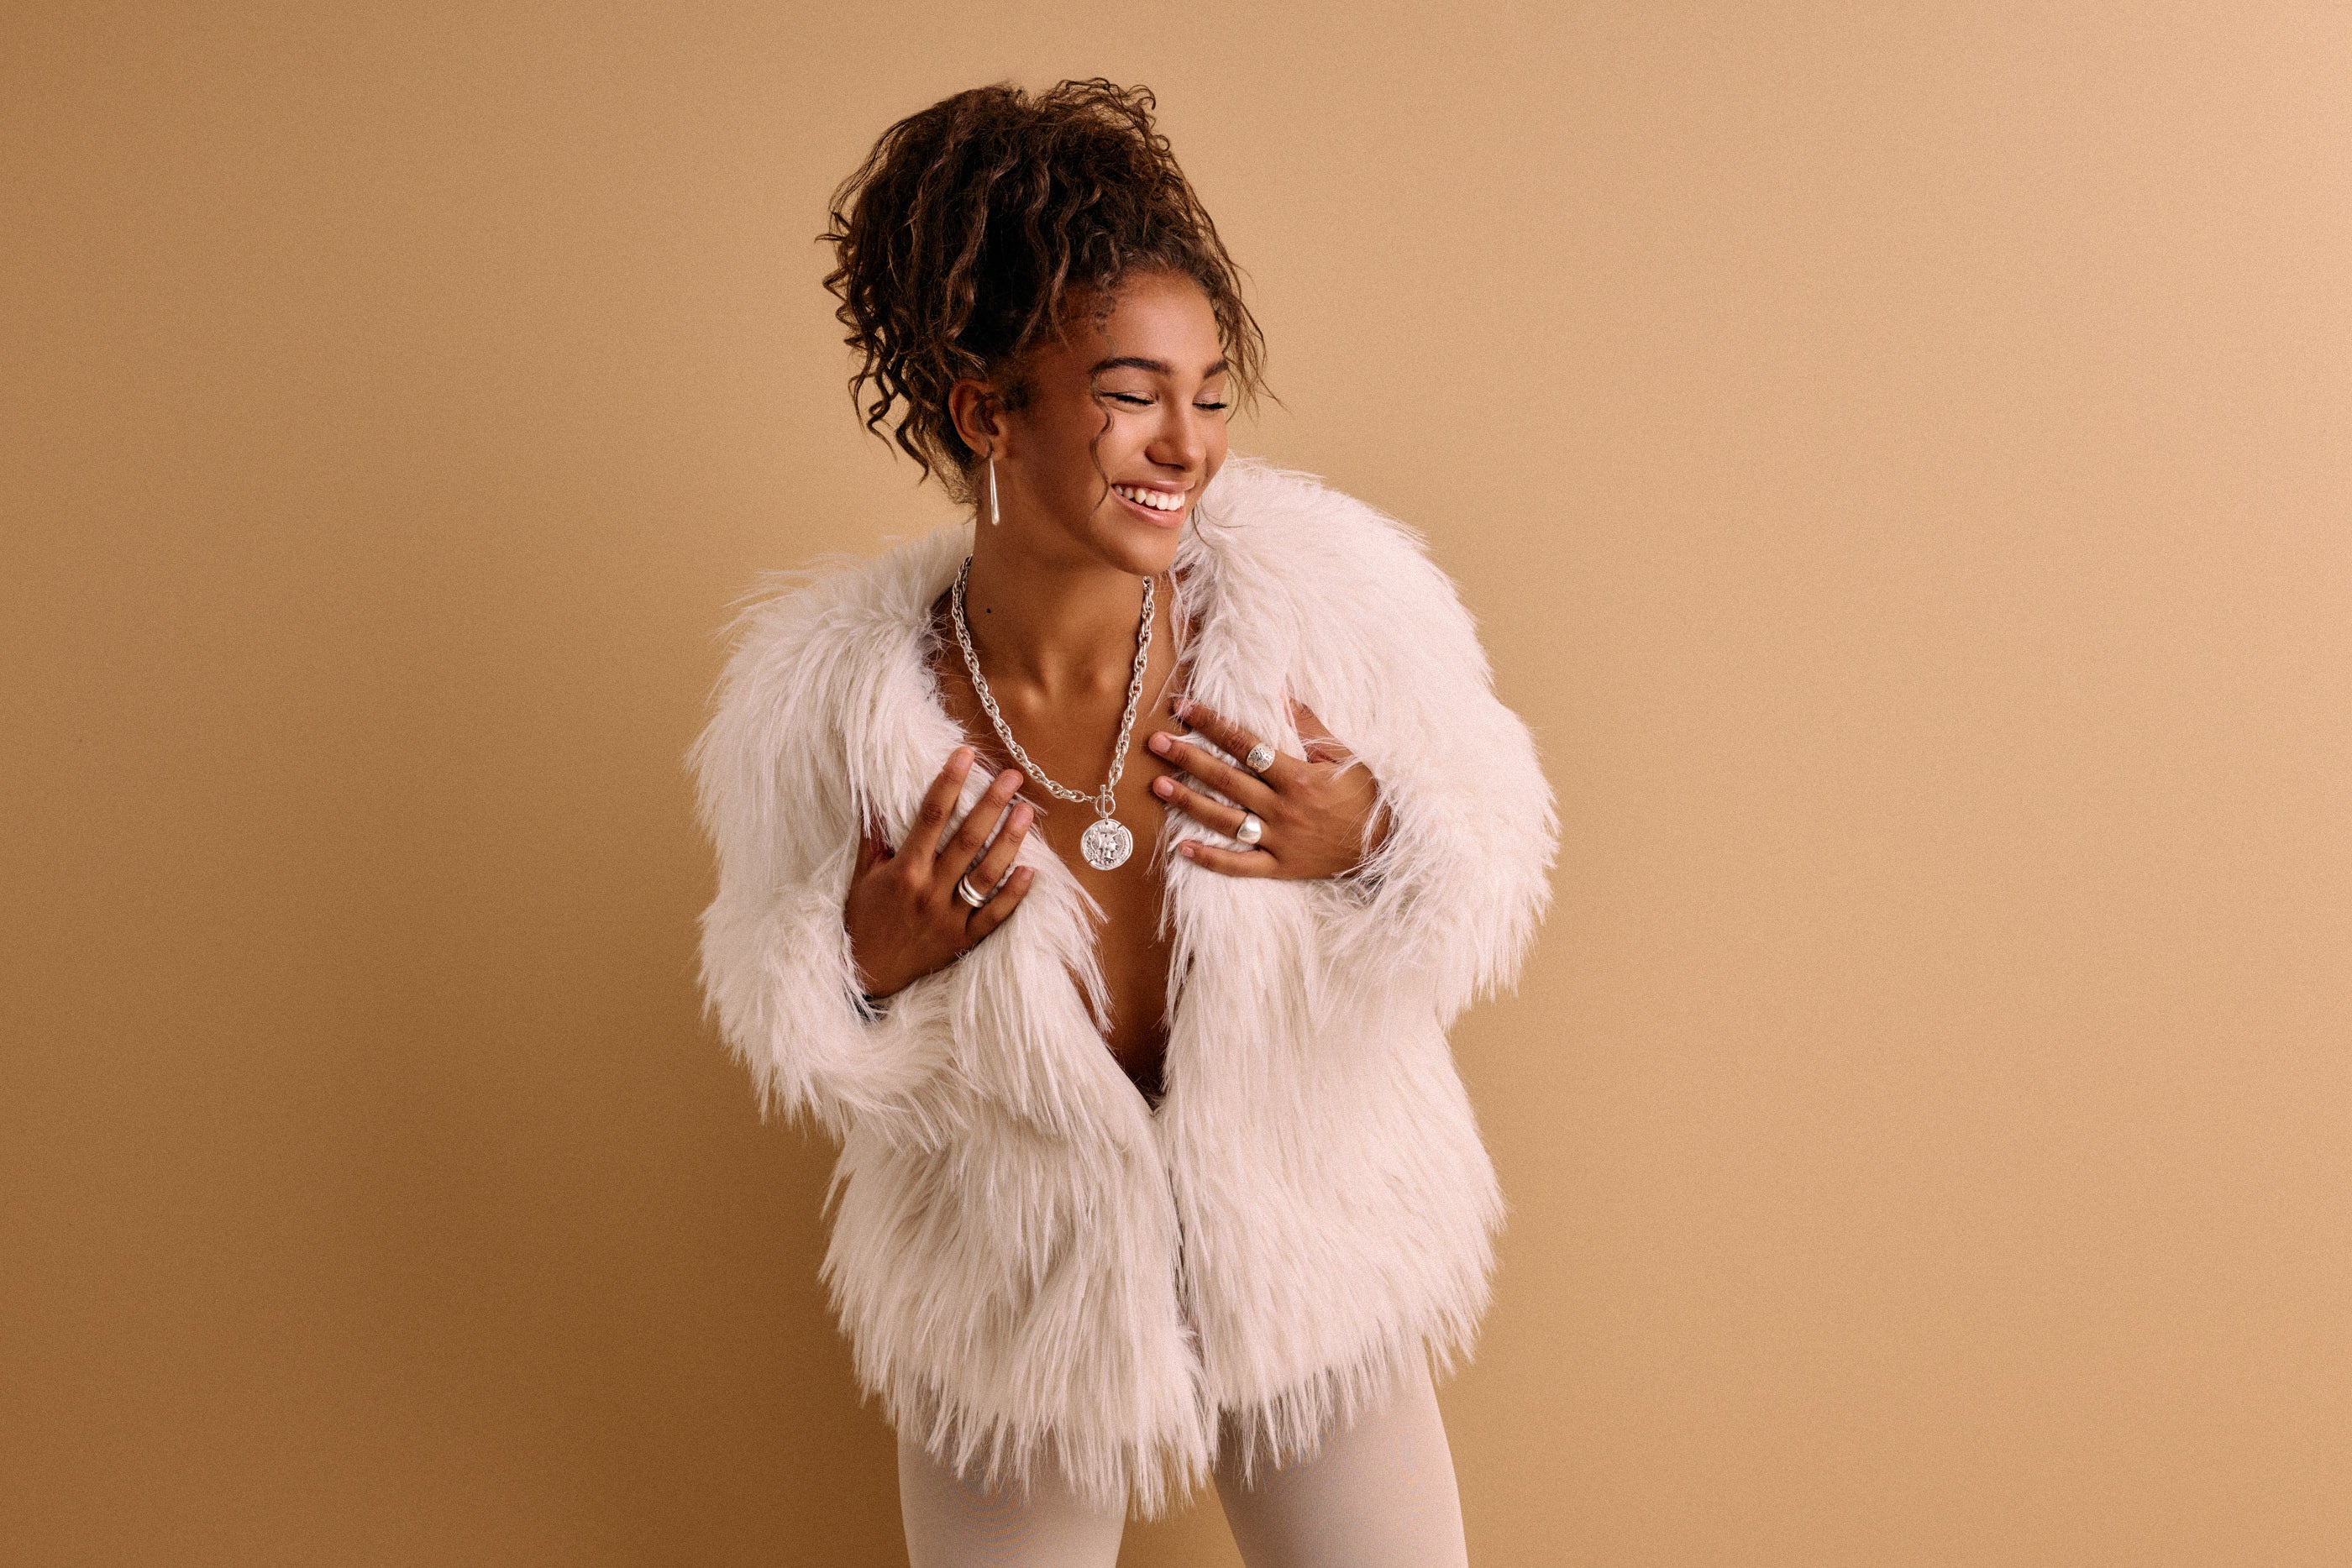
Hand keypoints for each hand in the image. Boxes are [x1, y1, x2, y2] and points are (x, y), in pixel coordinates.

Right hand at [845, 747, 1036, 999]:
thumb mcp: (861, 876)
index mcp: (904, 871)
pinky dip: (1013, 895)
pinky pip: (993, 917)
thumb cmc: (862, 919)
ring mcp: (948, 917)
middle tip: (1012, 777)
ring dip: (1009, 841)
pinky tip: (1031, 870)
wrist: (864, 974)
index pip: (931, 817)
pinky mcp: (962, 941)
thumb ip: (874, 837)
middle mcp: (929, 892)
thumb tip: (877, 796)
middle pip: (967, 840)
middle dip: (991, 805)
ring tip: (1027, 812)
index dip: (949, 783)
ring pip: (986, 875)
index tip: (966, 756)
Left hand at [1147, 695, 1391, 879]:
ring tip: (1158, 786)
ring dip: (1190, 803)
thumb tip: (1279, 694)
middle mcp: (1283, 809)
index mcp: (1298, 777)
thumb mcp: (1342, 755)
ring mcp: (1280, 840)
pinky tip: (1181, 847)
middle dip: (1188, 759)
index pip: (1245, 744)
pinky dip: (1210, 859)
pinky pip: (1240, 865)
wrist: (1387, 846)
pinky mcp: (1280, 867)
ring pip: (1225, 821)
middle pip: (1227, 779)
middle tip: (1155, 743)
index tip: (1184, 709)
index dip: (1212, 724)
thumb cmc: (1364, 795)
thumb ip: (1308, 726)